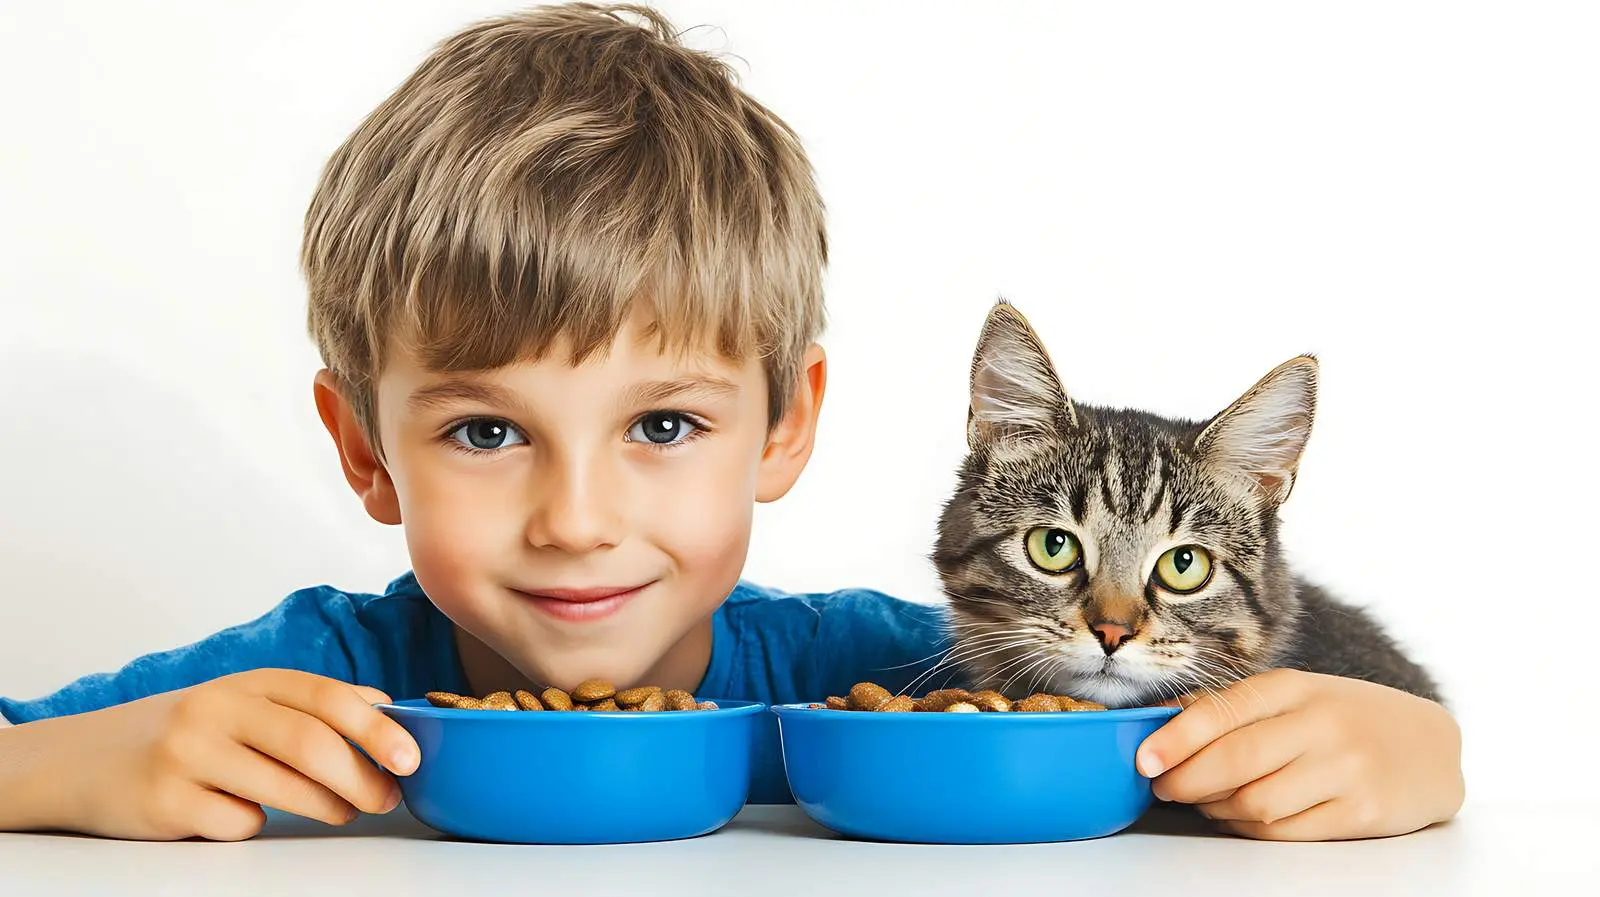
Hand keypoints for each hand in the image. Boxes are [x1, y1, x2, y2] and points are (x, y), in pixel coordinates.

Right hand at [6, 669, 418, 840]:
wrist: (78, 761)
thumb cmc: (181, 734)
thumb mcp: (241, 704)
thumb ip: (306, 705)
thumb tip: (384, 708)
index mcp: (244, 682)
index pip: (325, 697)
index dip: (376, 727)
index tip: (410, 756)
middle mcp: (214, 710)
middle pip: (309, 744)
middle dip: (361, 777)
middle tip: (386, 798)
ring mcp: (186, 755)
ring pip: (283, 788)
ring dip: (328, 807)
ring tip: (344, 811)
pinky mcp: (165, 802)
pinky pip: (239, 823)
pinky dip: (256, 824)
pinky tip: (240, 814)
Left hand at [1136, 668, 1463, 840]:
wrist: (1432, 747)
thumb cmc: (1348, 718)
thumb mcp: (1297, 696)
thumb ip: (1237, 708)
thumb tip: (1165, 723)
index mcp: (1295, 688)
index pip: (1222, 712)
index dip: (1176, 739)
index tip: (1144, 759)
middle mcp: (1321, 724)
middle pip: (1234, 761)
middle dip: (1186, 781)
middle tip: (1164, 787)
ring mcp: (1345, 769)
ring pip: (1255, 802)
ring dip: (1217, 809)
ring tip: (1205, 803)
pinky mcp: (1362, 812)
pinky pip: (1285, 832)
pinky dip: (1250, 829)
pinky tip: (1241, 818)